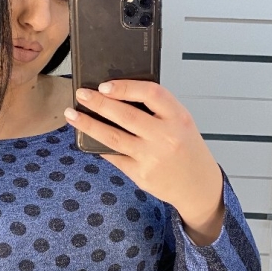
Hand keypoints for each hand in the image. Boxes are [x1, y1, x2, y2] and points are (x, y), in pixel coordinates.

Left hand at [64, 80, 223, 225]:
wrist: (198, 186)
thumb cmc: (187, 150)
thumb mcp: (182, 122)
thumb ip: (157, 110)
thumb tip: (117, 95)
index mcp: (178, 117)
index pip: (151, 93)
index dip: (125, 87)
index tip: (105, 84)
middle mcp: (166, 137)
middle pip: (126, 116)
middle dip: (99, 103)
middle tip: (81, 94)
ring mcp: (152, 158)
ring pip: (113, 138)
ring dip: (89, 125)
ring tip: (72, 114)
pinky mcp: (141, 175)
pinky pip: (114, 157)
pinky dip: (99, 145)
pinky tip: (87, 137)